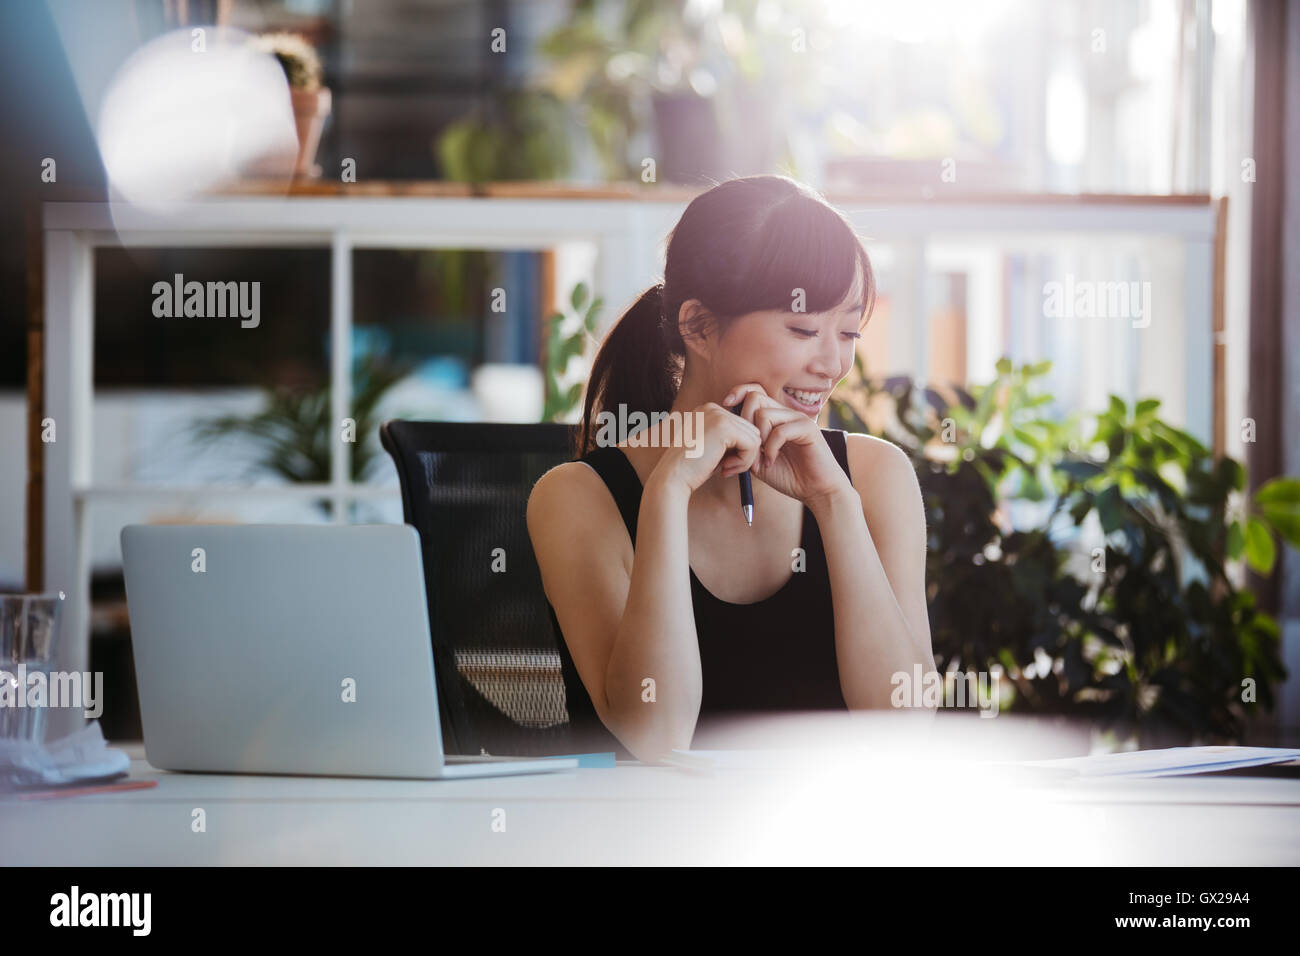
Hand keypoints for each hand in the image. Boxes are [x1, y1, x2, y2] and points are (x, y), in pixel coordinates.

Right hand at [651, 401, 761, 495]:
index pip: (741, 427)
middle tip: (728, 469)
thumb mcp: (714, 450)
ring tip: (727, 469)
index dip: (740, 449)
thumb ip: (732, 442)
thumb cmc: (692, 470)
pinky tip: (726, 469)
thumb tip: (758, 442)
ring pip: (754, 437)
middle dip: (745, 453)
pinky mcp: (725, 427)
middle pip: (750, 429)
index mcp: (707, 411)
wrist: (672, 478)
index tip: (727, 465)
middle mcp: (712, 408)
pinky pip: (752, 444)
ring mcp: (718, 415)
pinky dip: (745, 461)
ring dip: (746, 459)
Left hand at [720, 383, 853, 505]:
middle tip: (748, 447)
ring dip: (757, 440)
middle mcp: (786, 413)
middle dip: (744, 422)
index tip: (726, 404)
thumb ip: (745, 449)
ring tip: (762, 459)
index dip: (738, 393)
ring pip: (764, 415)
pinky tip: (771, 462)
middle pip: (755, 398)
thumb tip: (725, 445)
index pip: (753, 391)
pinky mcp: (808, 429)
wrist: (816, 491)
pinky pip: (779, 431)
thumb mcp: (759, 462)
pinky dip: (770, 449)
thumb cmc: (789, 476)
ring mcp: (798, 419)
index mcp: (775, 417)